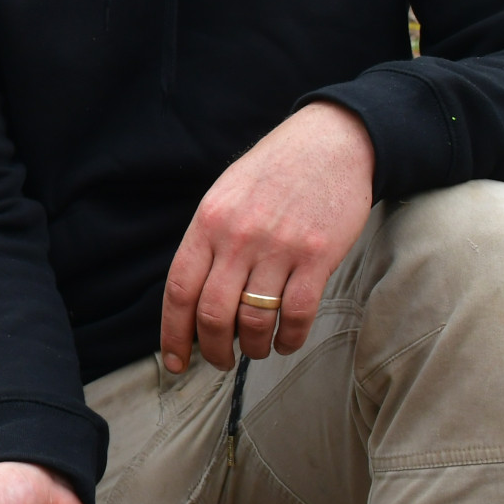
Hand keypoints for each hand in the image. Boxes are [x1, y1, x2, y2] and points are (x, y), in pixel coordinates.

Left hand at [160, 100, 374, 373]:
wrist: (330, 142)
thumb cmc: (273, 172)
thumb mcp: (225, 195)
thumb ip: (208, 242)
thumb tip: (193, 300)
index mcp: (208, 221)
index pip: (179, 289)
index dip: (173, 333)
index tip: (176, 361)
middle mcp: (238, 237)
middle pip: (213, 314)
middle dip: (213, 350)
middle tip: (220, 361)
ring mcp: (279, 247)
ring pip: (255, 321)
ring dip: (253, 348)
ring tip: (255, 350)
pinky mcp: (318, 256)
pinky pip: (297, 314)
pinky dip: (289, 339)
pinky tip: (286, 341)